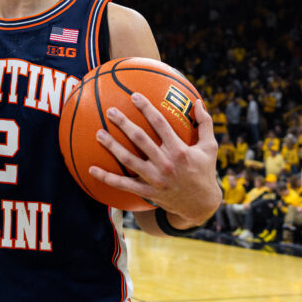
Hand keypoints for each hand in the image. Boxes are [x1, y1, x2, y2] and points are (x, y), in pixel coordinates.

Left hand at [89, 95, 220, 225]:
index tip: (134, 96)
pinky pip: (123, 184)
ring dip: (112, 146)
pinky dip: (107, 178)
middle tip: (110, 111)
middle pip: (140, 139)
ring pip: (129, 160)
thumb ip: (205, 123)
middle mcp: (166, 164)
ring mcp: (155, 179)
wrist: (200, 205)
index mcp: (180, 150)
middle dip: (124, 123)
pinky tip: (91, 169)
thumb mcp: (210, 147)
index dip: (147, 108)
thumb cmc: (205, 170)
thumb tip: (198, 100)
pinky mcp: (147, 191)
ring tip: (98, 133)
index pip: (160, 124)